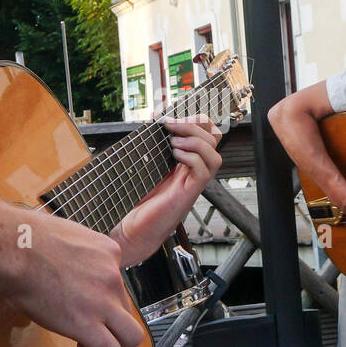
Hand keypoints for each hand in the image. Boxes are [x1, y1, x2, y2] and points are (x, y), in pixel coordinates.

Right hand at [1, 211, 146, 346]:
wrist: (11, 249)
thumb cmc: (23, 240)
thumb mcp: (65, 235)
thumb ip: (77, 254)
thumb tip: (69, 267)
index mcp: (108, 251)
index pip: (118, 281)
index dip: (100, 295)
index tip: (81, 298)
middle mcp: (112, 275)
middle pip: (125, 308)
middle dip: (109, 319)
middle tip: (88, 322)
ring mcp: (103, 301)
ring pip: (131, 335)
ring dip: (114, 341)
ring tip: (92, 342)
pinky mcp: (87, 323)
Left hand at [111, 115, 222, 266]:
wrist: (131, 228)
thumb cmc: (136, 199)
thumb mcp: (146, 164)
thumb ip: (154, 145)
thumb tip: (155, 119)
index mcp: (186, 161)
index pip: (207, 134)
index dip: (195, 120)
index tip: (171, 118)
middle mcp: (193, 171)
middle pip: (214, 140)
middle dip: (195, 125)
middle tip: (171, 125)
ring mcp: (193, 183)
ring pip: (214, 156)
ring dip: (194, 141)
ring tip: (172, 142)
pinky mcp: (188, 194)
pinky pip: (204, 171)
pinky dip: (191, 157)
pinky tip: (174, 156)